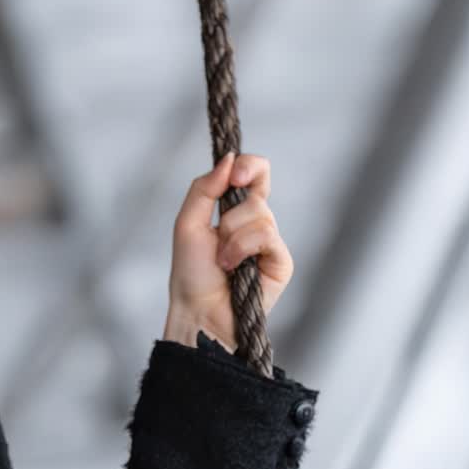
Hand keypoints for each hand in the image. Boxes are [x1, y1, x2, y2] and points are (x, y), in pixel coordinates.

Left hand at [163, 152, 293, 350]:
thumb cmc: (191, 273)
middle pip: (257, 191)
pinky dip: (243, 248)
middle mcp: (257, 223)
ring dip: (232, 237)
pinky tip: (234, 267)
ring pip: (260, 214)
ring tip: (222, 260)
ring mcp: (270, 242)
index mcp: (235, 210)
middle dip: (229, 214)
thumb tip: (228, 158)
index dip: (249, 166)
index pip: (254, 173)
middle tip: (217, 235)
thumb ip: (204, 189)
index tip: (235, 174)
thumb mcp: (187, 223)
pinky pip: (267, 236)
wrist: (198, 310)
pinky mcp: (281, 260)